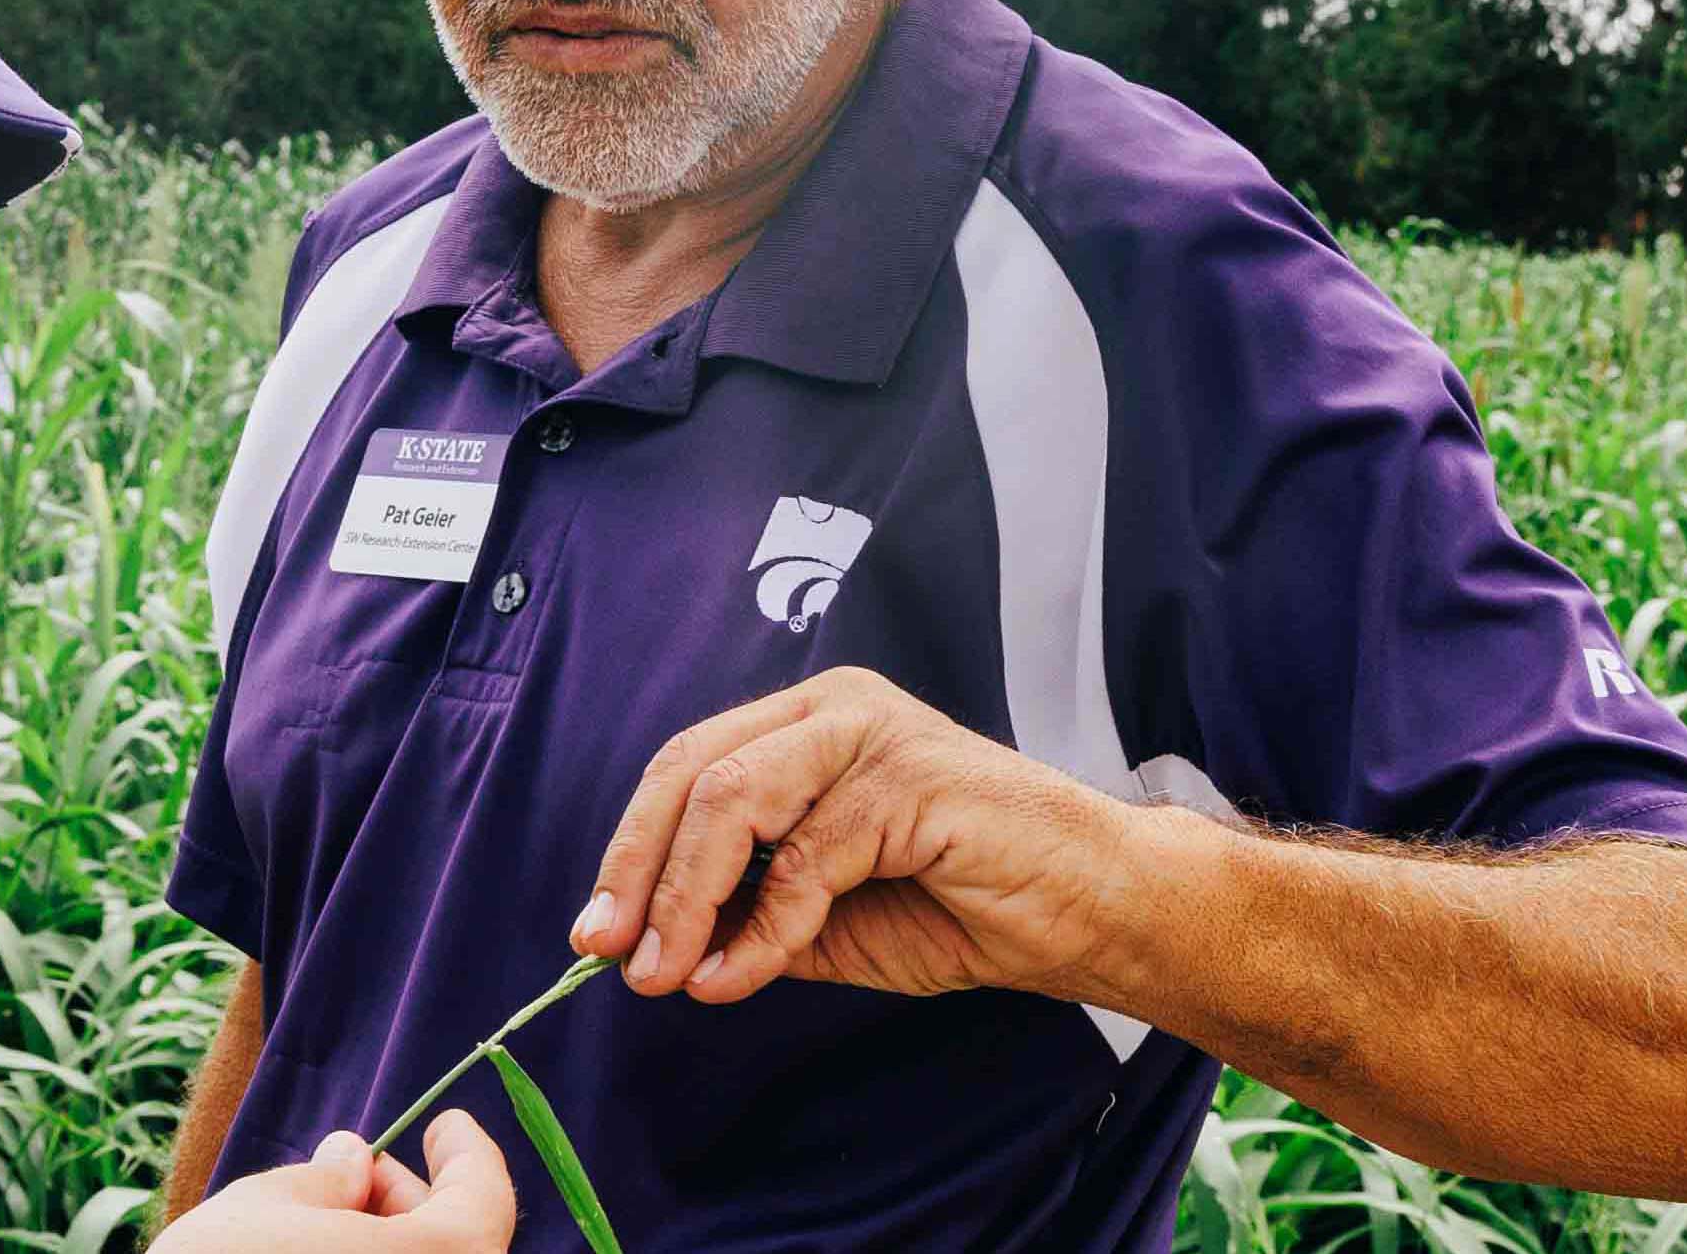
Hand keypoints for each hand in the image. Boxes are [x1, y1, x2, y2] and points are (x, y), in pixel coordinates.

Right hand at [153, 1114, 512, 1253]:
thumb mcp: (262, 1209)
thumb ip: (324, 1179)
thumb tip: (352, 1160)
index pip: (484, 1200)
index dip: (468, 1155)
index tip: (446, 1124)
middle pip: (458, 1245)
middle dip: (416, 1201)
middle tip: (362, 1172)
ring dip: (392, 1242)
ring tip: (329, 1220)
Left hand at [570, 666, 1151, 1006]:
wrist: (1090, 911)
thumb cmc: (967, 905)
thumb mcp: (825, 921)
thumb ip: (744, 918)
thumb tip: (650, 950)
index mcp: (805, 724)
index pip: (685, 769)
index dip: (629, 850)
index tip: (596, 935)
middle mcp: (831, 708)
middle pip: (692, 772)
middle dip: (638, 871)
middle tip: (611, 954)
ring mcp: (871, 731)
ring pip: (732, 800)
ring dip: (685, 898)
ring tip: (667, 974)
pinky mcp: (907, 776)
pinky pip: (805, 857)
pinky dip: (762, 929)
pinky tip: (741, 977)